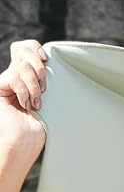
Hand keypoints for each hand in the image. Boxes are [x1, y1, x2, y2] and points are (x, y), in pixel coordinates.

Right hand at [0, 39, 47, 154]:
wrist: (27, 142)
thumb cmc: (41, 127)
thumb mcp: (49, 101)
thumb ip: (45, 82)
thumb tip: (48, 62)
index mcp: (29, 76)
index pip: (27, 48)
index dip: (35, 48)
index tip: (47, 58)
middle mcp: (16, 75)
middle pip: (23, 50)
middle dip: (38, 67)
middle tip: (44, 89)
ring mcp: (6, 80)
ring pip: (22, 66)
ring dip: (34, 86)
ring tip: (36, 103)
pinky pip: (14, 78)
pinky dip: (24, 92)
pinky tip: (26, 105)